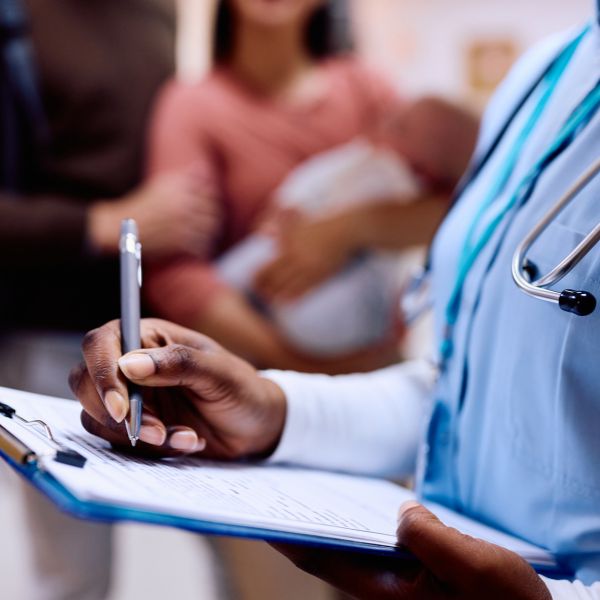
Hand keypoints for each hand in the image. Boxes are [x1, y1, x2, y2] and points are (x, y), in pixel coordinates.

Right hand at [69, 319, 285, 458]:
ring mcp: (131, 398)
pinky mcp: (135, 427)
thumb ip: (179, 363)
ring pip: (98, 417)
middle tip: (155, 431)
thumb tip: (129, 364)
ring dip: (136, 435)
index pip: (102, 344)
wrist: (257, 427)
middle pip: (85, 382)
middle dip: (115, 413)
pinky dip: (150, 449)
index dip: (101, 373)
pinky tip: (188, 442)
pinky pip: (119, 442)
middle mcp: (132, 366)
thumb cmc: (243, 389)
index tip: (122, 407)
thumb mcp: (220, 373)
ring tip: (184, 437)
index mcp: (150, 338)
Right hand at [88, 170, 221, 257]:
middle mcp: (182, 205)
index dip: (213, 201)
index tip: (210, 207)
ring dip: (210, 233)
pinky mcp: (178, 243)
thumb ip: (185, 177)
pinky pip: (201, 245)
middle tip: (212, 222)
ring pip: (210, 229)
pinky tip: (197, 247)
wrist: (122, 226)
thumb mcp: (163, 185)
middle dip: (214, 217)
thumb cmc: (145, 204)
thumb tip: (203, 166)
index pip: (211, 193)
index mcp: (180, 188)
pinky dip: (201, 247)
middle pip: (214, 211)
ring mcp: (181, 224)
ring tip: (206, 234)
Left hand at [254, 212, 355, 301]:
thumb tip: (263, 234)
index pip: (266, 264)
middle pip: (274, 278)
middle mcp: (295, 255)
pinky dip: (293, 297)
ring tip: (271, 300)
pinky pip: (304, 289)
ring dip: (277, 296)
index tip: (252, 282)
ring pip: (288, 286)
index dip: (257, 277)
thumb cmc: (321, 223)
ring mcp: (308, 266)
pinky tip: (287, 302)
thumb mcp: (297, 220)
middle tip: (260, 295)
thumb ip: (279, 225)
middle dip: (264, 289)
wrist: (345, 228)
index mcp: (287, 242)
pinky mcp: (321, 273)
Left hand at [274, 502, 551, 599]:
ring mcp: (399, 588)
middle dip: (306, 523)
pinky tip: (373, 508)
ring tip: (318, 492)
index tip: (261, 511)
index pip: (319, 559)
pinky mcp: (416, 581)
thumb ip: (430, 535)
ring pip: (354, 549)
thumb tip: (402, 511)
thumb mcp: (474, 567)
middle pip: (330, 553)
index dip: (288, 536)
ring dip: (335, 523)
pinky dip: (368, 526)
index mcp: (387, 592)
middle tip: (285, 490)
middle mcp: (385, 591)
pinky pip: (381, 548)